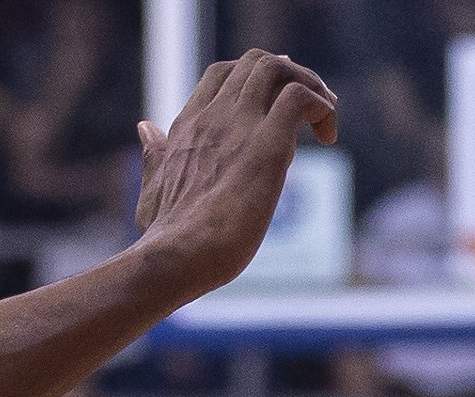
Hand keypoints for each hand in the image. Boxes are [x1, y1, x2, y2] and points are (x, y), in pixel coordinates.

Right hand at [131, 52, 339, 301]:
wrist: (175, 256)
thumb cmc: (163, 239)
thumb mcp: (152, 190)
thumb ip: (153, 157)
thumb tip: (145, 128)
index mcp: (188, 126)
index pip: (222, 75)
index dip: (254, 79)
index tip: (277, 102)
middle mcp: (214, 116)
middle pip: (255, 62)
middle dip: (291, 75)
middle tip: (312, 110)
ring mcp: (239, 127)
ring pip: (277, 68)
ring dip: (310, 84)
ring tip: (325, 119)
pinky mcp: (267, 147)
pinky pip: (300, 99)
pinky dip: (321, 107)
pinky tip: (328, 136)